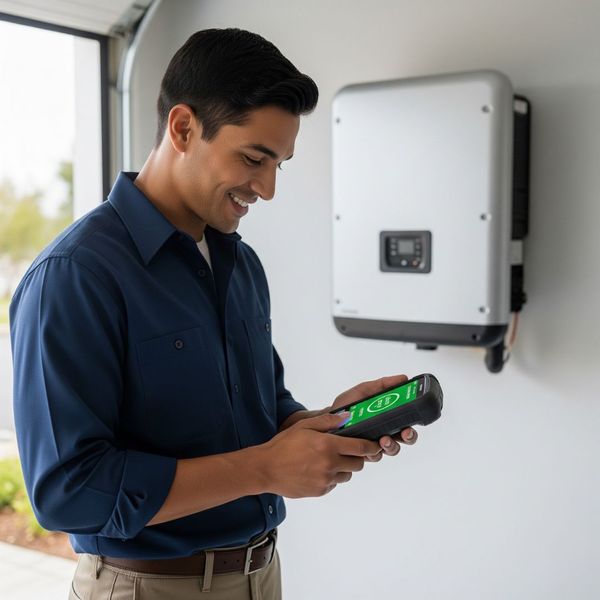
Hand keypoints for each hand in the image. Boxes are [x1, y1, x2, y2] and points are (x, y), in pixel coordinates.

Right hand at [261, 412, 381, 497]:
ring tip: (328, 460)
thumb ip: (328, 421)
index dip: (371, 446)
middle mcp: (329, 464)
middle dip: (357, 457)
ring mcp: (325, 480)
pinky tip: (318, 470)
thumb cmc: (283, 445)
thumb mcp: (304, 426)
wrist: (266, 469)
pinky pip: (334, 484)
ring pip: (347, 475)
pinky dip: (331, 478)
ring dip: (343, 468)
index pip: (360, 448)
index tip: (375, 444)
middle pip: (358, 464)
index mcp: (327, 446)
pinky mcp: (320, 491)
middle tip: (347, 451)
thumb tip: (347, 418)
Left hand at [331, 374, 418, 458]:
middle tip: (404, 433)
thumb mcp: (364, 391)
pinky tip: (369, 447)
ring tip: (383, 440)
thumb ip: (382, 385)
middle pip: (405, 438)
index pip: (407, 422)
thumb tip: (402, 378)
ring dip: (391, 446)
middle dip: (408, 437)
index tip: (412, 423)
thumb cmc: (346, 406)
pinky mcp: (365, 454)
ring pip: (392, 449)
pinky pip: (375, 457)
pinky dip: (374, 452)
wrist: (327, 420)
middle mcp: (385, 431)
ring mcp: (376, 444)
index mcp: (388, 417)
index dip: (413, 424)